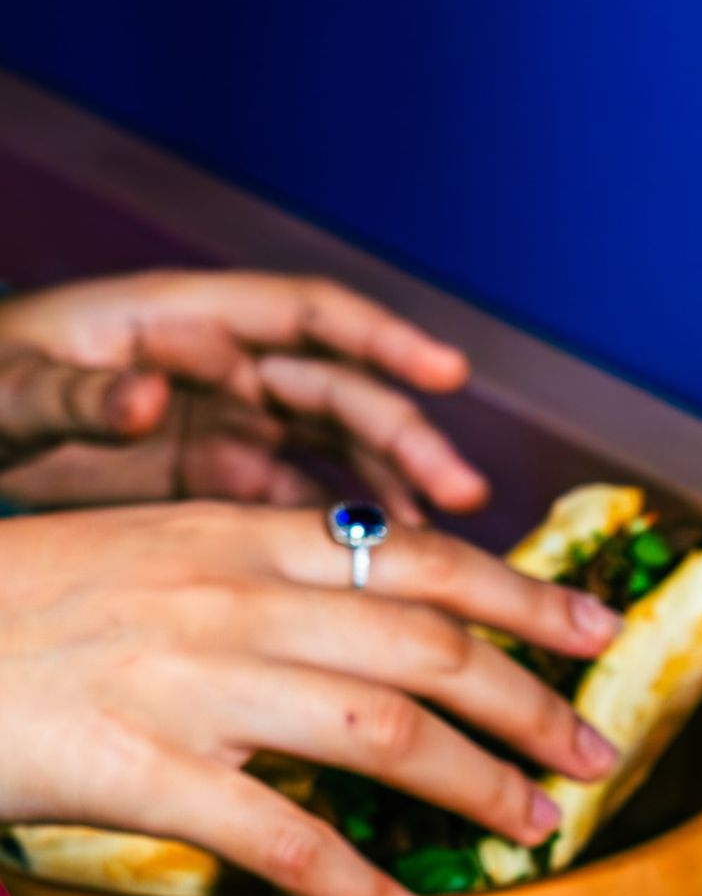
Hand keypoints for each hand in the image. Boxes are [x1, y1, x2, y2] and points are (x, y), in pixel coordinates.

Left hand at [0, 267, 486, 517]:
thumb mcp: (11, 390)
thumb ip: (75, 394)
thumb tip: (146, 394)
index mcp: (179, 318)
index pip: (304, 313)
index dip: (383, 336)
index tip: (448, 372)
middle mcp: (220, 366)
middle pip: (339, 391)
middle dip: (406, 439)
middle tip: (462, 496)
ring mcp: (223, 425)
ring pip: (334, 454)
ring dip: (392, 494)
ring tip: (445, 550)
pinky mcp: (215, 482)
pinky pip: (300, 506)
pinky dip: (342, 537)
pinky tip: (381, 582)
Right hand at [0, 501, 620, 895]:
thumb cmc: (15, 609)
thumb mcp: (141, 554)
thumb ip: (251, 576)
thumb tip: (360, 613)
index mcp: (232, 535)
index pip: (415, 556)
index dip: (523, 593)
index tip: (596, 626)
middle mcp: (226, 595)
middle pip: (429, 640)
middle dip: (532, 700)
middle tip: (597, 752)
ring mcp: (187, 680)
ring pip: (385, 728)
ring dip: (479, 786)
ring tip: (539, 829)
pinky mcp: (140, 767)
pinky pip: (288, 838)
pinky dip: (369, 893)